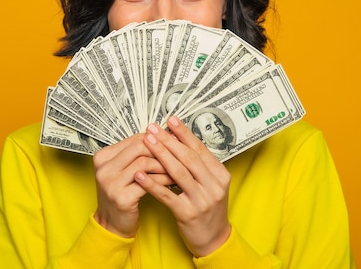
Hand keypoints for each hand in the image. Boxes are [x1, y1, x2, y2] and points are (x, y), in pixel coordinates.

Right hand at [93, 134, 171, 237]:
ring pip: (144, 163)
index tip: (172, 141)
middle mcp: (103, 168)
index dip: (156, 139)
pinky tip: (173, 180)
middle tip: (178, 153)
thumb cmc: (122, 193)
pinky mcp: (121, 198)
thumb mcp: (124, 170)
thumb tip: (164, 136)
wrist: (112, 223)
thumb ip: (137, 154)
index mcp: (102, 157)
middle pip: (139, 148)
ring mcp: (110, 183)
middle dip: (161, 150)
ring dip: (164, 164)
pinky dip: (163, 179)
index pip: (134, 139)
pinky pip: (148, 183)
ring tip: (177, 167)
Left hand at [134, 116, 231, 256]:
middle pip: (188, 157)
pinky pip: (167, 195)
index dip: (184, 133)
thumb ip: (199, 165)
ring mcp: (201, 200)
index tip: (170, 120)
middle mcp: (213, 186)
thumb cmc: (208, 208)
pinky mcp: (188, 214)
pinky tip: (140, 174)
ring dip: (160, 155)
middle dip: (168, 140)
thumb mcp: (211, 184)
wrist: (214, 240)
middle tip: (153, 128)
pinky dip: (152, 183)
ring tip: (146, 143)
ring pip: (178, 172)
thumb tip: (179, 140)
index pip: (199, 149)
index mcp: (220, 175)